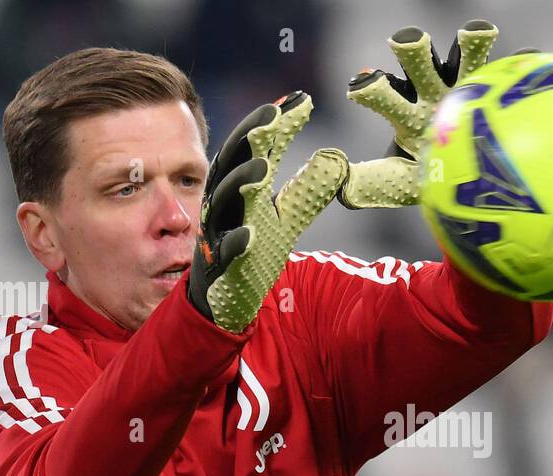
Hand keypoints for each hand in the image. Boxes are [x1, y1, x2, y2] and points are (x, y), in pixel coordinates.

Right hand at [187, 91, 348, 331]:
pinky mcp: (217, 266)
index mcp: (240, 186)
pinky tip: (250, 234)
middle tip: (274, 115)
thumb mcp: (286, 217)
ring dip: (241, 182)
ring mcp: (217, 232)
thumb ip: (307, 188)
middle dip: (251, 137)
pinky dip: (234, 242)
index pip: (257, 146)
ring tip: (262, 167)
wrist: (224, 298)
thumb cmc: (251, 251)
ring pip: (223, 202)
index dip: (276, 123)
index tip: (302, 100)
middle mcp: (224, 203)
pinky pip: (223, 252)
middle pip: (233, 162)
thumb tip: (335, 157)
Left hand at [337, 19, 538, 209]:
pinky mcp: (503, 87)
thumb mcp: (399, 183)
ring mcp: (469, 85)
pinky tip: (529, 59)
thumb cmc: (430, 175)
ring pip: (468, 54)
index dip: (371, 88)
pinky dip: (523, 61)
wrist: (470, 174)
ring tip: (476, 32)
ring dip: (470, 41)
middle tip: (408, 43)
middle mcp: (433, 88)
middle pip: (419, 61)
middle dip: (412, 49)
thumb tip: (341, 190)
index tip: (361, 87)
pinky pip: (516, 68)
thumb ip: (372, 183)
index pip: (382, 94)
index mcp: (405, 108)